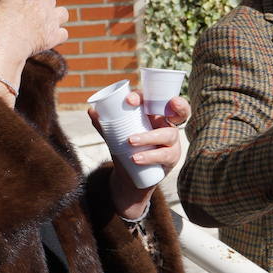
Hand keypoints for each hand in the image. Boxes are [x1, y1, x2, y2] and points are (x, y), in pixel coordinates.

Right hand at [0, 0, 68, 68]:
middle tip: (30, 17)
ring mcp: (50, 18)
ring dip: (56, 18)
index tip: (16, 8)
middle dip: (41, 6)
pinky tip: (48, 40)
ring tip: (45, 25)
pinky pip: (64, 33)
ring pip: (63, 13)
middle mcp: (41, 2)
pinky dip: (58, 37)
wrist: (2, 47)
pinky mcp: (54, 35)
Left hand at [91, 91, 190, 218]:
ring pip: (168, 134)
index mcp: (155, 114)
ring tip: (130, 142)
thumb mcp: (116, 135)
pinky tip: (136, 158)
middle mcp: (168, 124)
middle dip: (179, 105)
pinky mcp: (172, 158)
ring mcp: (172, 141)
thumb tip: (91, 111)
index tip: (129, 100)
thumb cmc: (126, 148)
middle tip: (159, 108)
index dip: (145, 97)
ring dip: (148, 137)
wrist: (131, 176)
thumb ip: (105, 125)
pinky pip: (165, 155)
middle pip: (180, 111)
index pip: (154, 99)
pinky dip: (150, 156)